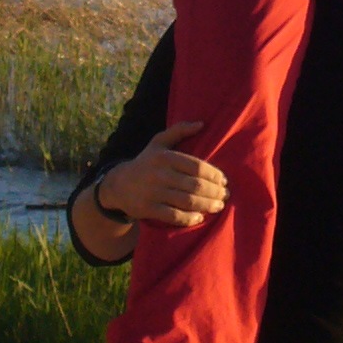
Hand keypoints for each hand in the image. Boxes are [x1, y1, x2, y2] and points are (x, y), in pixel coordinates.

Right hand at [96, 124, 228, 227]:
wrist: (118, 184)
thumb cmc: (146, 162)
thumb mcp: (158, 142)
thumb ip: (179, 130)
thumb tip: (202, 124)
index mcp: (165, 156)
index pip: (197, 166)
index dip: (214, 175)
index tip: (224, 181)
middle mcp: (159, 173)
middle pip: (195, 185)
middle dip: (215, 192)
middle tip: (224, 196)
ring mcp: (153, 192)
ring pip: (187, 201)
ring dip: (207, 205)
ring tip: (218, 206)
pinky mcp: (148, 209)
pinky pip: (174, 216)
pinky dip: (190, 219)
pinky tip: (200, 218)